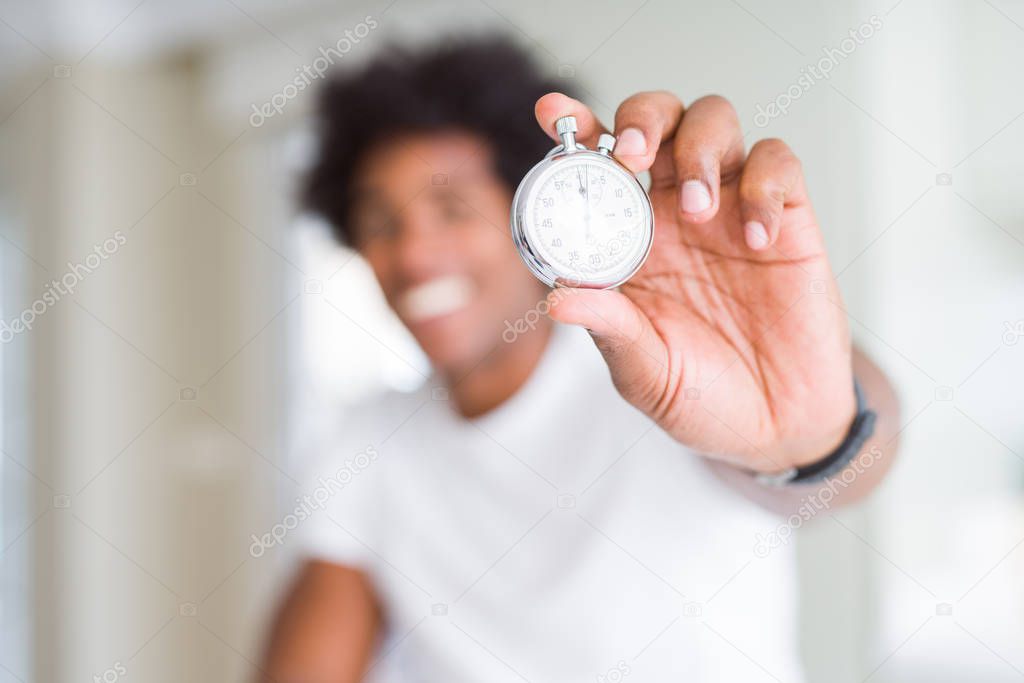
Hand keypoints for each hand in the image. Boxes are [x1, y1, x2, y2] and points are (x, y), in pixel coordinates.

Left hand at [535, 92, 855, 472]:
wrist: (776, 426)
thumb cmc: (700, 395)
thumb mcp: (643, 371)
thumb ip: (609, 330)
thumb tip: (558, 297)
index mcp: (628, 239)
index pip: (597, 167)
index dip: (576, 130)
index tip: (553, 114)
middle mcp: (673, 212)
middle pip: (657, 122)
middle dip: (641, 119)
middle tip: (631, 155)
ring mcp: (730, 209)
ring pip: (715, 124)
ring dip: (698, 150)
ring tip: (696, 208)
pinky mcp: (786, 220)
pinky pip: (778, 165)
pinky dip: (764, 186)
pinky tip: (755, 239)